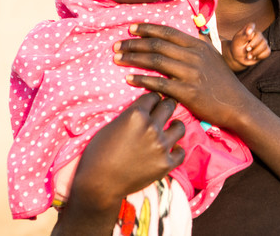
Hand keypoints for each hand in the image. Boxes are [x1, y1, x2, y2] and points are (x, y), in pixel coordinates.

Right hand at [69, 93, 184, 210]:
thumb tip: (143, 109)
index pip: (153, 96)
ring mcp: (160, 146)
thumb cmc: (98, 153)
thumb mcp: (111, 125)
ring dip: (175, 126)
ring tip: (171, 128)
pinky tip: (171, 149)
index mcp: (136, 114)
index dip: (152, 99)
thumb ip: (130, 115)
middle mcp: (151, 127)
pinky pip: (181, 152)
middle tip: (164, 110)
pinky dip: (176, 150)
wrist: (99, 183)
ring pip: (179, 126)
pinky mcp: (165, 163)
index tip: (152, 104)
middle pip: (168, 106)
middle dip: (166, 106)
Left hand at [113, 23, 257, 129]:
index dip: (147, 29)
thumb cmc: (223, 81)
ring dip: (133, 58)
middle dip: (133, 43)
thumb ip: (197, 45)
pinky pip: (159, 83)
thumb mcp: (213, 56)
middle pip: (157, 45)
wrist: (237, 104)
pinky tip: (129, 78)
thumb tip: (184, 34)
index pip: (167, 32)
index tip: (131, 28)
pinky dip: (142, 79)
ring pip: (155, 61)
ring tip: (117, 58)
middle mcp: (194, 56)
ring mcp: (191, 73)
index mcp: (198, 45)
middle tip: (117, 45)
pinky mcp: (188, 92)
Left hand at [230, 22, 270, 66]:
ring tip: (248, 56)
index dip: (250, 28)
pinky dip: (261, 56)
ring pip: (264, 44)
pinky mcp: (265, 49)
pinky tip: (255, 57)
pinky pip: (267, 51)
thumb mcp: (237, 42)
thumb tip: (251, 34)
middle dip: (253, 44)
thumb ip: (243, 37)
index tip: (248, 32)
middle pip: (259, 36)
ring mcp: (262, 41)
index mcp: (248, 29)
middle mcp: (257, 34)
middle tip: (246, 49)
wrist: (239, 56)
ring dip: (256, 52)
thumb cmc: (237, 47)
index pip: (251, 25)